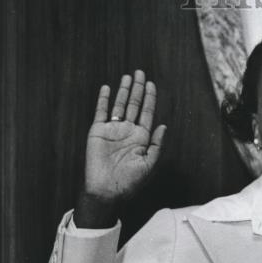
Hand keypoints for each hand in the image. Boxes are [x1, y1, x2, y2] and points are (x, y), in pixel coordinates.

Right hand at [76, 71, 165, 225]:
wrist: (107, 190)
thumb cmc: (130, 181)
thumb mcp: (149, 164)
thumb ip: (157, 144)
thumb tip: (164, 125)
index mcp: (141, 138)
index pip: (147, 113)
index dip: (150, 98)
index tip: (152, 84)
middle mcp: (127, 131)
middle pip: (134, 105)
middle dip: (138, 89)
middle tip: (141, 72)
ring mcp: (112, 130)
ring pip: (119, 105)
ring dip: (124, 91)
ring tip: (128, 77)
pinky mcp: (97, 131)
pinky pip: (100, 112)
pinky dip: (103, 100)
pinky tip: (106, 88)